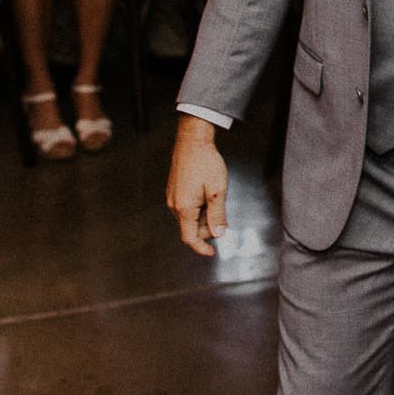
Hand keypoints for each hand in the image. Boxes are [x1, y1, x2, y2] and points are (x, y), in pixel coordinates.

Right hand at [165, 119, 229, 256]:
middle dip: (208, 224)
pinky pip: (187, 207)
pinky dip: (199, 205)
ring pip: (191, 217)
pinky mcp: (175, 191)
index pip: (189, 238)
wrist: (193, 141)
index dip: (201, 248)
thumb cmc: (205, 162)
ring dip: (204, 213)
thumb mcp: (217, 190)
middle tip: (220, 206)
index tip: (212, 253)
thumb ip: (217, 215)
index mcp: (184, 208)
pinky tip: (207, 190)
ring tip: (214, 193)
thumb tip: (218, 234)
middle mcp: (174, 205)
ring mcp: (173, 197)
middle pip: (192, 228)